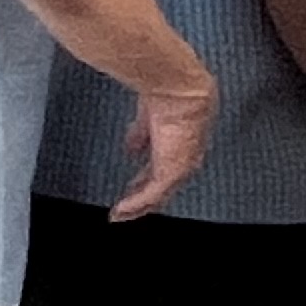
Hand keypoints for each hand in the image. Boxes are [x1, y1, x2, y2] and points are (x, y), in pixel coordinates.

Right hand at [108, 75, 219, 223]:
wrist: (179, 90)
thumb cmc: (168, 94)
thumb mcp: (149, 116)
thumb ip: (141, 134)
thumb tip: (131, 149)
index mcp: (183, 143)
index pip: (165, 167)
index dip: (148, 178)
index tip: (133, 185)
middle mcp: (185, 159)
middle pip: (163, 186)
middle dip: (143, 198)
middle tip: (126, 208)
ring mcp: (180, 167)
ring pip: (158, 196)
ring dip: (138, 206)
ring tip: (121, 215)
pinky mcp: (171, 171)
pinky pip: (151, 195)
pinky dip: (135, 204)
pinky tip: (120, 210)